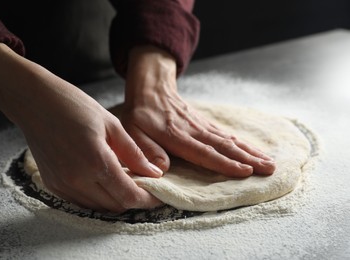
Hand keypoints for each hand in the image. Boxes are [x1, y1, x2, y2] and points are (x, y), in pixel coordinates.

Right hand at [0, 43, 162, 211]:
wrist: (35, 101)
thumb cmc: (75, 106)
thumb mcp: (112, 125)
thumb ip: (134, 153)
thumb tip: (154, 173)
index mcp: (96, 162)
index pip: (129, 195)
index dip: (148, 200)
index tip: (159, 195)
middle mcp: (78, 179)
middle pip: (116, 206)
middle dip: (135, 200)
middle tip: (145, 186)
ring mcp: (63, 184)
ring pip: (99, 207)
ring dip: (116, 199)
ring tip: (126, 181)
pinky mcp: (53, 185)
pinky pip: (82, 202)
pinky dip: (98, 197)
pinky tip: (104, 181)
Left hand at [122, 45, 275, 176]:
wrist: (152, 88)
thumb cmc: (141, 114)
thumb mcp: (133, 131)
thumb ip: (147, 150)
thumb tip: (161, 170)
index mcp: (177, 136)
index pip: (204, 152)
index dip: (225, 163)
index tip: (245, 172)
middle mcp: (195, 131)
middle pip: (225, 146)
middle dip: (248, 159)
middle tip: (270, 169)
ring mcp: (203, 126)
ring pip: (230, 140)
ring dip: (251, 152)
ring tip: (270, 162)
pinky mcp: (206, 124)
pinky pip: (227, 134)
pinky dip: (243, 143)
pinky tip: (254, 150)